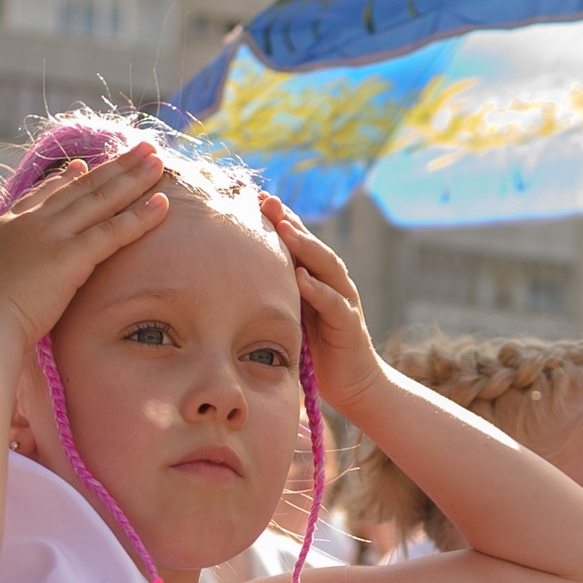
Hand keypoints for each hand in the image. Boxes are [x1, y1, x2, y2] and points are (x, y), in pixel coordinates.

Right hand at [0, 142, 170, 363]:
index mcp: (7, 226)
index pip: (44, 195)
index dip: (67, 179)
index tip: (84, 164)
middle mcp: (32, 222)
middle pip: (82, 188)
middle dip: (115, 166)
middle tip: (141, 148)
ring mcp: (52, 236)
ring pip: (102, 200)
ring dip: (134, 178)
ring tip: (159, 160)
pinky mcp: (70, 257)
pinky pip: (113, 232)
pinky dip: (140, 215)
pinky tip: (163, 202)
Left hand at [263, 194, 385, 411]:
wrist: (353, 384)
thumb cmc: (316, 351)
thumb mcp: (291, 315)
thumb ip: (274, 295)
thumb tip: (230, 280)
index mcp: (316, 278)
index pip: (297, 241)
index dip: (277, 218)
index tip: (252, 198)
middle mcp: (332, 283)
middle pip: (311, 244)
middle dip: (288, 220)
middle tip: (265, 200)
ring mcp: (344, 301)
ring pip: (326, 266)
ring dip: (306, 246)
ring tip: (284, 229)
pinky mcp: (349, 325)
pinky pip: (334, 304)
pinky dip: (319, 290)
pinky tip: (302, 278)